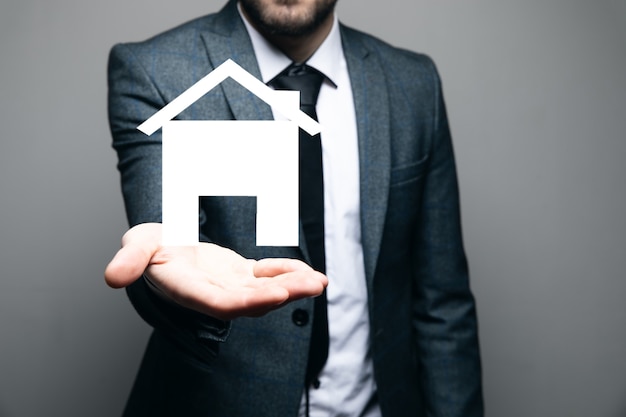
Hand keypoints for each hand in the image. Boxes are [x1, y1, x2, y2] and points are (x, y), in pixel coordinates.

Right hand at [105, 223, 326, 319]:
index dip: (249, 302)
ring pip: (264, 291)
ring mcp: (229, 285)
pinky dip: (287, 273)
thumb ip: (130, 258)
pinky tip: (308, 271)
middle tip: (313, 285)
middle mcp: (213, 293)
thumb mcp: (136, 242)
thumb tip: (113, 277)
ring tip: (319, 281)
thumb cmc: (149, 245)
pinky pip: (266, 277)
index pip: (221, 303)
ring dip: (293, 286)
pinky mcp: (240, 274)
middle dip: (283, 294)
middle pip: (251, 301)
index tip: (276, 295)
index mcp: (189, 290)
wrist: (162, 244)